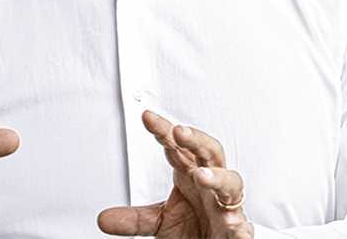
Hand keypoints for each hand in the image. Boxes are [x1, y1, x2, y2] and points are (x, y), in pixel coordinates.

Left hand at [97, 110, 253, 238]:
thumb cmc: (194, 228)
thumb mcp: (159, 222)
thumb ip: (134, 219)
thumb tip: (104, 218)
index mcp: (191, 176)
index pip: (178, 147)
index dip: (164, 131)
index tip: (148, 118)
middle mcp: (210, 186)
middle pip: (209, 154)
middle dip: (197, 141)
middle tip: (180, 132)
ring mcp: (225, 206)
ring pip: (231, 184)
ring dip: (218, 178)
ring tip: (203, 177)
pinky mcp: (235, 231)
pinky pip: (242, 226)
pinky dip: (240, 226)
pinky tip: (234, 226)